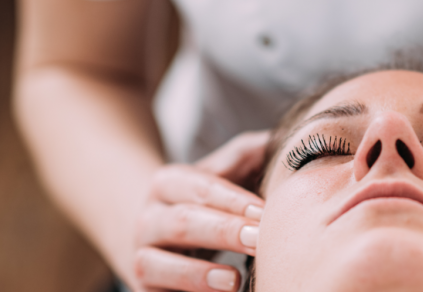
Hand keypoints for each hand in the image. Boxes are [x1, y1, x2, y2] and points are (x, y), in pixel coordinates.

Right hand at [133, 131, 268, 291]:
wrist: (167, 243)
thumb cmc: (214, 203)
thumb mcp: (229, 173)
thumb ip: (248, 154)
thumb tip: (280, 146)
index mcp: (168, 183)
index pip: (200, 186)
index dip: (232, 199)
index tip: (263, 212)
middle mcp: (148, 219)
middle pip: (181, 222)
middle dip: (222, 232)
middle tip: (258, 240)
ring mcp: (142, 257)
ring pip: (154, 263)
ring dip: (195, 274)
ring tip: (233, 280)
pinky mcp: (145, 290)